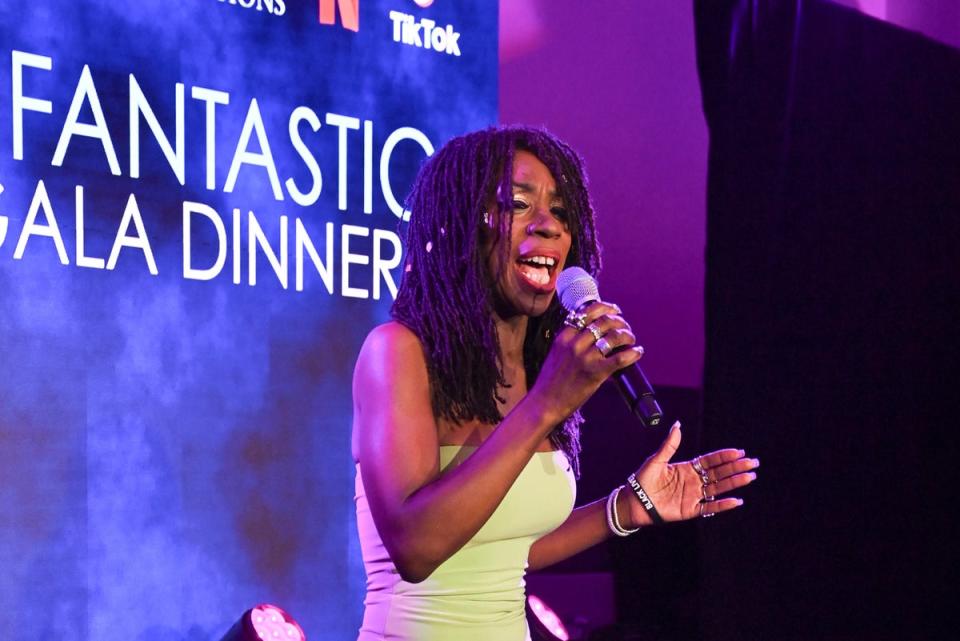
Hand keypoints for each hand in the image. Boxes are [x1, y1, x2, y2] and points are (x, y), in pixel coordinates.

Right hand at [528, 300, 642, 422]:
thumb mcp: (556, 353)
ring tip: (631, 339)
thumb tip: (591, 333)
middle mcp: (575, 343)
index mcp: (564, 336)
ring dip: (627, 335)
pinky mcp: (595, 372)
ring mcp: (586, 357)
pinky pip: (621, 358)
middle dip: (620, 322)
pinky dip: (633, 353)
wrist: (544, 402)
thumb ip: (570, 341)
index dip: (606, 308)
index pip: (588, 312)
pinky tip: (637, 352)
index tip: (615, 310)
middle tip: (625, 327)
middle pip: (604, 322)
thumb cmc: (550, 381)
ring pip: (614, 336)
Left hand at [623, 422, 757, 526]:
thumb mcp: (656, 460)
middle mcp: (693, 481)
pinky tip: (736, 500)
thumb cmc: (642, 479)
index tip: (739, 451)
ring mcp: (693, 496)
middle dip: (736, 467)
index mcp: (687, 468)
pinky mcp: (690, 510)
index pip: (710, 461)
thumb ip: (669, 445)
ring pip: (718, 488)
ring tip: (750, 477)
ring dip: (734, 483)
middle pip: (719, 473)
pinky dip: (723, 505)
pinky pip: (709, 507)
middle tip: (753, 463)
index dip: (724, 456)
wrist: (634, 501)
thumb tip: (678, 425)